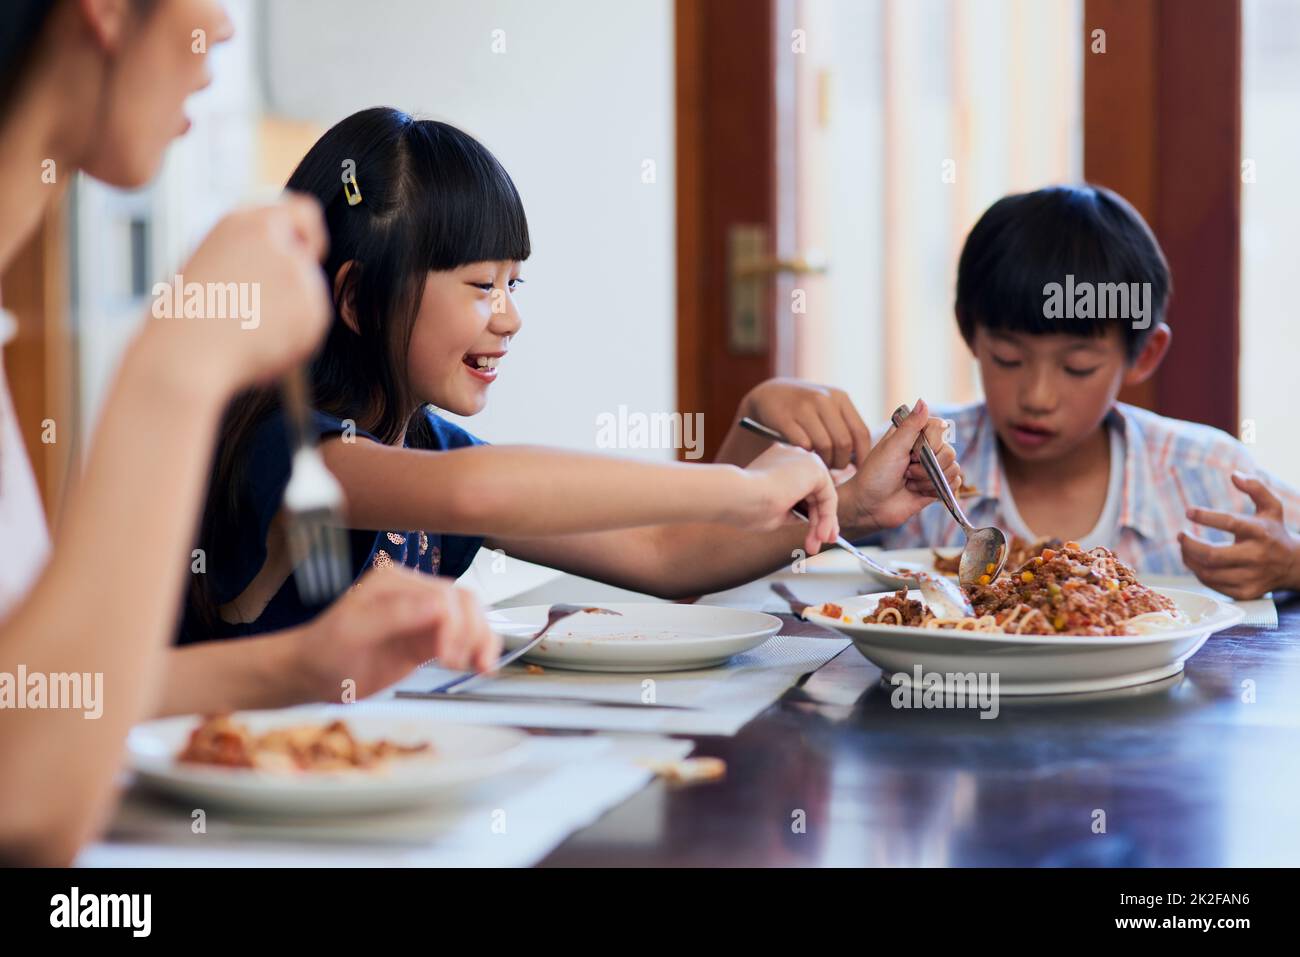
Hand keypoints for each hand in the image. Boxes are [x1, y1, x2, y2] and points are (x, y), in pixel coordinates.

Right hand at [143, 194, 331, 395]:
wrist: (186, 353)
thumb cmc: (189, 316)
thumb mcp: (215, 261)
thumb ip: (256, 253)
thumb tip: (295, 255)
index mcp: (245, 223)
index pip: (304, 212)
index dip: (310, 235)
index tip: (308, 253)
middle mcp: (276, 242)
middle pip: (308, 263)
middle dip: (291, 287)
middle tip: (256, 310)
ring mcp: (297, 274)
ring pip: (310, 296)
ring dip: (289, 315)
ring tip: (247, 329)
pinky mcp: (311, 308)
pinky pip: (313, 325)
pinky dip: (294, 338)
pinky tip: (260, 343)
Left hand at [295, 566, 500, 701]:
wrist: (312, 676)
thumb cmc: (324, 652)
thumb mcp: (353, 631)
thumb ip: (396, 614)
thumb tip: (437, 605)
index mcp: (396, 582)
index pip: (443, 595)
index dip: (453, 625)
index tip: (444, 655)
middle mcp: (414, 594)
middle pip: (465, 603)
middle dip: (472, 632)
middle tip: (462, 663)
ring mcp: (423, 617)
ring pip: (471, 618)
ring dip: (482, 640)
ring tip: (481, 666)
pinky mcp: (428, 639)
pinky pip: (463, 638)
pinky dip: (478, 649)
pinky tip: (481, 664)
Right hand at [733, 443, 838, 553]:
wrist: (737, 496)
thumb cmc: (746, 506)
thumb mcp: (773, 511)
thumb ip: (792, 510)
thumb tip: (810, 518)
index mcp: (777, 463)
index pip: (801, 486)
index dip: (810, 511)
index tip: (815, 532)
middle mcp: (792, 457)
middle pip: (815, 492)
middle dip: (820, 520)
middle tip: (820, 541)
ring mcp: (803, 459)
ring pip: (822, 496)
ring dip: (823, 522)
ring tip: (818, 543)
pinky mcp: (813, 467)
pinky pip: (828, 496)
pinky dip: (827, 517)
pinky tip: (820, 533)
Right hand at [737, 378, 872, 469]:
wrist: (770, 395)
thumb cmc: (805, 408)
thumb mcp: (828, 407)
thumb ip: (844, 425)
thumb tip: (860, 458)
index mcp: (840, 398)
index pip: (860, 432)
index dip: (862, 455)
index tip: (858, 468)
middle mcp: (823, 400)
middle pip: (843, 442)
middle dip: (841, 462)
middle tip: (833, 468)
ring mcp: (803, 408)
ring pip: (824, 446)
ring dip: (823, 462)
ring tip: (820, 464)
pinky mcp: (784, 417)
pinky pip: (803, 445)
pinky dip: (806, 456)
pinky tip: (804, 457)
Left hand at [839, 398, 961, 531]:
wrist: (870, 506)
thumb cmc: (875, 474)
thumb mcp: (892, 447)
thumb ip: (911, 426)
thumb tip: (923, 401)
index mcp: (913, 434)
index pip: (940, 428)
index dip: (931, 443)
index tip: (912, 453)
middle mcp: (925, 449)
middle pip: (949, 451)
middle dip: (927, 467)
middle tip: (906, 472)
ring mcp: (932, 468)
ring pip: (953, 468)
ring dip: (929, 480)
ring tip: (909, 483)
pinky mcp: (937, 485)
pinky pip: (955, 483)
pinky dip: (938, 489)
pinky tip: (920, 491)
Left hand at [1179, 472, 1299, 598]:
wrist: (1293, 566)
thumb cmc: (1274, 532)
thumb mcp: (1272, 507)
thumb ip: (1256, 488)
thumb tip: (1234, 475)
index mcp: (1261, 532)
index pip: (1230, 523)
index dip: (1206, 517)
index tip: (1188, 511)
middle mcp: (1256, 556)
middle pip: (1212, 555)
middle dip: (1189, 545)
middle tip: (1181, 536)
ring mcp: (1251, 577)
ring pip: (1208, 572)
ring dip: (1189, 559)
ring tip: (1185, 547)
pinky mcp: (1245, 592)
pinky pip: (1212, 585)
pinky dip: (1199, 573)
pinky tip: (1196, 562)